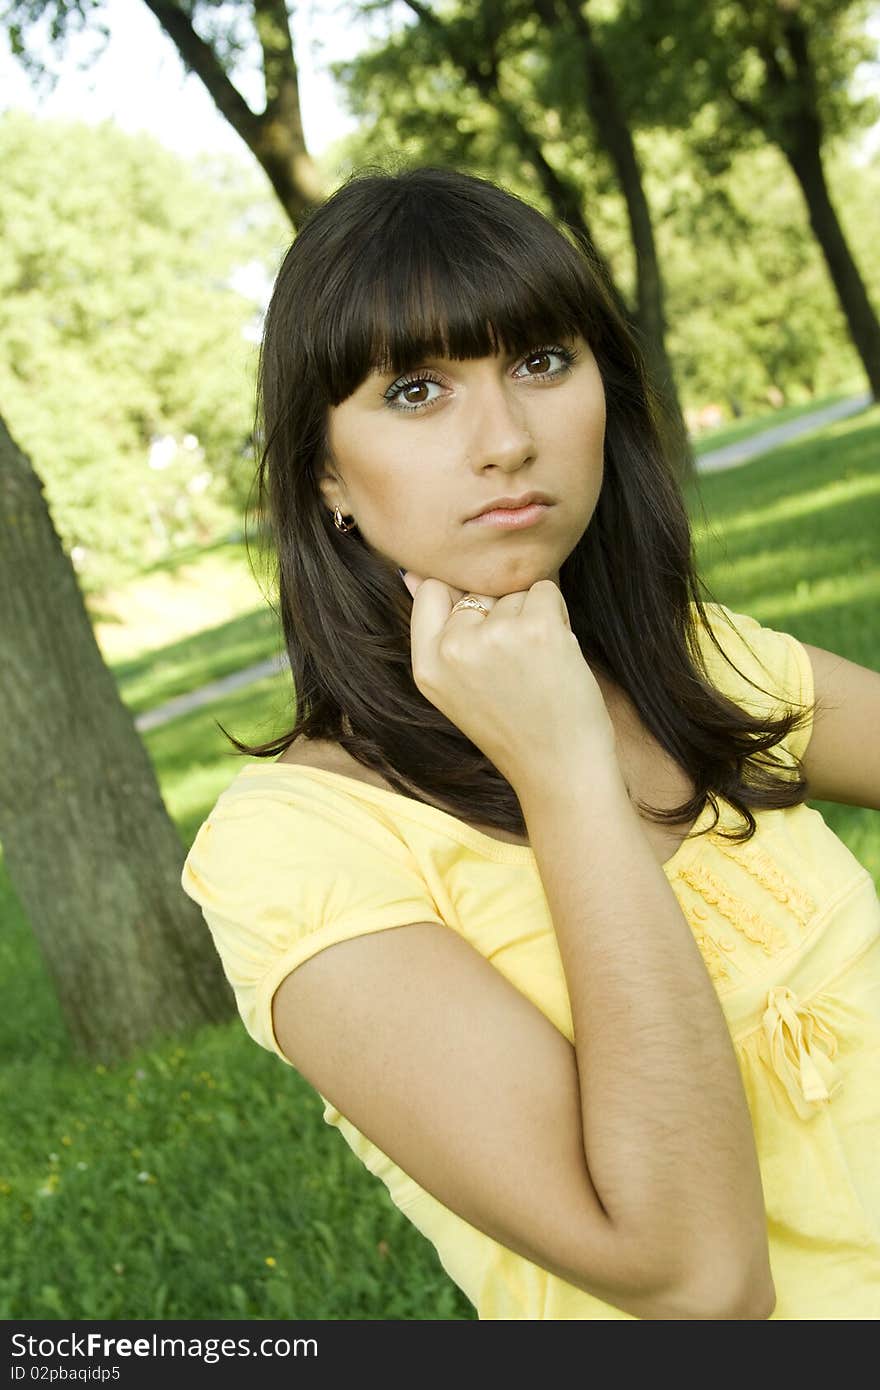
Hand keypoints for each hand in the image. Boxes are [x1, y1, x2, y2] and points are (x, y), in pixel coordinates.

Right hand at [400, 570, 616, 789]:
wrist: (559, 770)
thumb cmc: (513, 729)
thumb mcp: (454, 688)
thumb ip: (436, 633)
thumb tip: (414, 573)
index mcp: (426, 666)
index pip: (431, 592)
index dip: (463, 605)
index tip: (483, 635)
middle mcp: (454, 649)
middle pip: (479, 591)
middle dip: (501, 615)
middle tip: (515, 667)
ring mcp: (496, 636)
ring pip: (514, 592)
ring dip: (532, 618)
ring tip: (537, 667)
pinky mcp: (539, 629)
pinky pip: (546, 591)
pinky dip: (558, 616)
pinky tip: (556, 655)